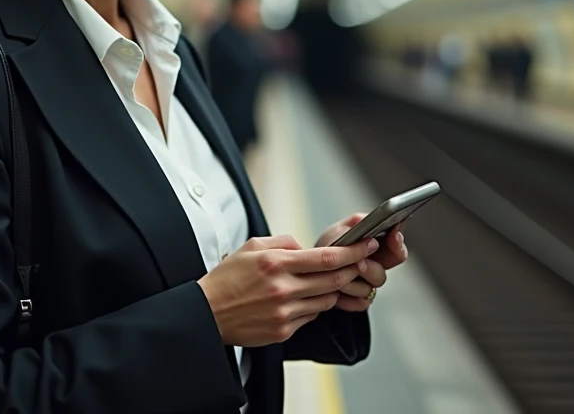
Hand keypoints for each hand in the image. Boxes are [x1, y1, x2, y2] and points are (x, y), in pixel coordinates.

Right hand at [197, 234, 379, 347]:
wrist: (206, 314)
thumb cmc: (228, 278)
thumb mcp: (252, 246)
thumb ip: (284, 242)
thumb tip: (306, 247)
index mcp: (276, 263)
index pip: (326, 258)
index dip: (353, 252)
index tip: (367, 244)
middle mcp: (283, 288)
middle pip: (334, 280)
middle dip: (352, 270)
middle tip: (361, 262)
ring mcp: (284, 312)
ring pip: (326, 300)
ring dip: (332, 290)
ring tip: (328, 281)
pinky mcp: (283, 331)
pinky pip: (310, 317)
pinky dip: (314, 306)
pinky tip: (305, 298)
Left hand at [315, 213, 410, 311]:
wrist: (311, 270)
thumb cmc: (327, 247)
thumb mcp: (340, 230)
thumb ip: (357, 223)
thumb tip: (370, 219)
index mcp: (376, 250)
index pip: (397, 251)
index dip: (398, 245)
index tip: (394, 236)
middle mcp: (375, 269)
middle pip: (382, 274)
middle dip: (369, 269)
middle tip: (358, 262)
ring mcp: (367, 286)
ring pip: (369, 290)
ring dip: (351, 283)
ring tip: (336, 275)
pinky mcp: (358, 302)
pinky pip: (360, 303)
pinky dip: (346, 297)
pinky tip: (335, 291)